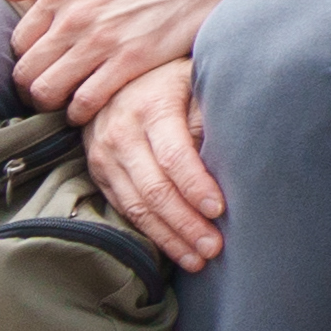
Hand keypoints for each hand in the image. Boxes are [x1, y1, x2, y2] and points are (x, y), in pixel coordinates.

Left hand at [7, 0, 254, 114]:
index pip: (19, 42)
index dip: (28, 60)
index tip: (43, 68)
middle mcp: (74, 16)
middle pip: (27, 73)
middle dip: (33, 90)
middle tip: (50, 95)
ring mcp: (101, 41)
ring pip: (48, 91)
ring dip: (54, 105)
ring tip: (67, 105)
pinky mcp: (129, 61)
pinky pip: (85, 101)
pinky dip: (81, 113)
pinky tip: (90, 110)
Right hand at [82, 60, 228, 268]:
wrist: (122, 71)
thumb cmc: (176, 78)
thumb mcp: (197, 81)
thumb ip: (210, 113)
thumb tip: (233, 151)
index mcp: (152, 105)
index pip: (174, 156)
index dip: (196, 186)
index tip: (220, 210)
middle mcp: (121, 131)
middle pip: (154, 189)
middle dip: (186, 223)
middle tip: (214, 248)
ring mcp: (104, 153)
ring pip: (137, 206)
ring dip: (169, 237)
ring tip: (199, 259)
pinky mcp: (98, 171)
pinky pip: (123, 208)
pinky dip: (150, 233)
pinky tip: (174, 249)